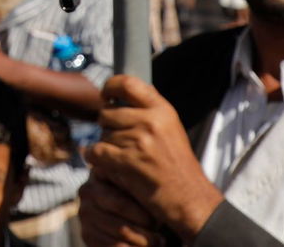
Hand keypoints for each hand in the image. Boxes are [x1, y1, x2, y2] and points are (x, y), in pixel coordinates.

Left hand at [83, 75, 223, 242]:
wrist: (189, 199)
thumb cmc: (179, 167)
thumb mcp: (172, 129)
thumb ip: (151, 111)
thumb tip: (125, 92)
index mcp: (163, 110)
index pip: (128, 84)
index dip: (110, 86)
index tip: (105, 95)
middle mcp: (151, 121)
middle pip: (108, 112)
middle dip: (106, 126)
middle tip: (115, 138)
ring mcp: (139, 141)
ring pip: (102, 134)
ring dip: (105, 145)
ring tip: (119, 157)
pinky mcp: (128, 162)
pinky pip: (96, 151)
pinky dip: (94, 157)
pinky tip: (100, 162)